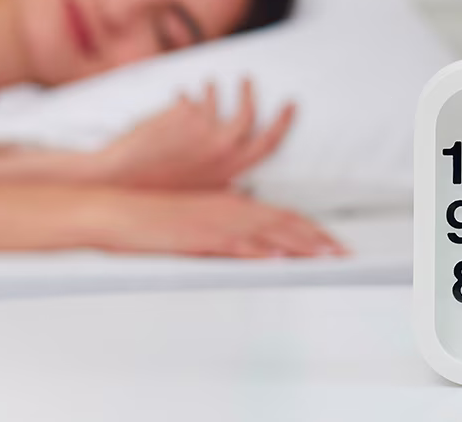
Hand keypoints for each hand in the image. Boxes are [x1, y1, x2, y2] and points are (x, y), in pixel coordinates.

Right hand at [88, 190, 346, 258]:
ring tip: (327, 256)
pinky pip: (238, 244)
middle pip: (284, 222)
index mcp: (229, 202)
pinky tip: (280, 259)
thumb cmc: (151, 217)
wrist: (117, 209)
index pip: (280, 214)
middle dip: (317, 238)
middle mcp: (229, 207)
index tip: (332, 242)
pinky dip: (261, 252)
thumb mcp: (193, 217)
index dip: (310, 228)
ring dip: (301, 245)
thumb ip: (221, 225)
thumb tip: (243, 243)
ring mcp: (216, 221)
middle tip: (344, 252)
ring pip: (269, 232)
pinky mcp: (200, 235)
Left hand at [97, 79, 296, 190]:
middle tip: (246, 79)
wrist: (121, 180)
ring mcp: (204, 125)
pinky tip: (176, 98)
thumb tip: (242, 184)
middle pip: (247, 111)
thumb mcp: (202, 194)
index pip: (270, 141)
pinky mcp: (183, 110)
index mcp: (232, 167)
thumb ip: (224, 182)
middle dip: (248, 92)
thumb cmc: (160, 192)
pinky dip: (182, 98)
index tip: (290, 103)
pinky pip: (185, 98)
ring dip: (212, 88)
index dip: (284, 121)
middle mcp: (223, 145)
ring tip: (209, 84)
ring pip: (213, 97)